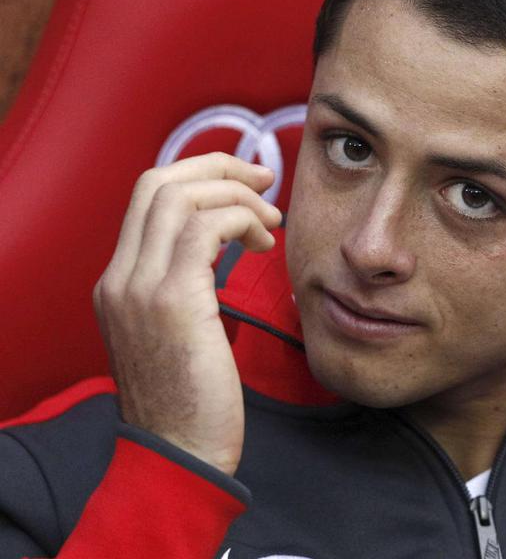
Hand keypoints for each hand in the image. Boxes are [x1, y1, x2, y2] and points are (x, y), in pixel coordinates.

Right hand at [93, 152, 281, 475]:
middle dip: (219, 167)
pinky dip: (242, 219)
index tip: (244, 182)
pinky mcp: (172, 300)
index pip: (146, 197)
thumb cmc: (193, 400)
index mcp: (118, 282)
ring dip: (237, 195)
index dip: (198, 175)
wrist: (180, 454)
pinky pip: (205, 228)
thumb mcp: (177, 332)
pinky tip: (266, 242)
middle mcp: (119, 278)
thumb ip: (185, 284)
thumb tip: (223, 240)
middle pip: (158, 182)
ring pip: (180, 196)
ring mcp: (139, 287)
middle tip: (265, 179)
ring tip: (272, 221)